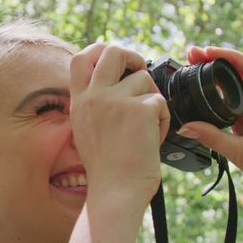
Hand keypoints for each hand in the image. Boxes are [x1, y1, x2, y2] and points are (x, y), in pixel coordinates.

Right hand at [69, 43, 169, 206]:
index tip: (116, 61)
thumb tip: (119, 84)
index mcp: (79, 102)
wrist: (116, 192)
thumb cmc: (107, 169)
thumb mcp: (87, 131)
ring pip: (144, 78)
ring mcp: (116, 101)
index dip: (100, 50)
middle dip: (132, 57)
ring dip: (152, 100)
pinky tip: (153, 139)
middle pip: (113, 51)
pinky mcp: (140, 109)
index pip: (80, 58)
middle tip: (141, 73)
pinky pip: (160, 102)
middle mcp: (94, 97)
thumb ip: (96, 106)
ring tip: (148, 127)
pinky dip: (163, 120)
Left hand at [179, 31, 242, 219]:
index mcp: (239, 122)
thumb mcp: (236, 151)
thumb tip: (184, 126)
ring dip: (231, 58)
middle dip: (213, 64)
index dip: (203, 81)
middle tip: (192, 52)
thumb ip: (212, 136)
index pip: (218, 95)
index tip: (185, 68)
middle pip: (232, 79)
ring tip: (210, 49)